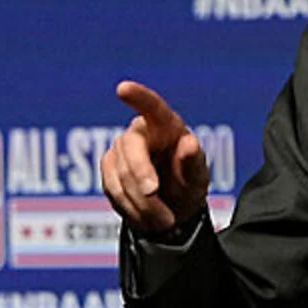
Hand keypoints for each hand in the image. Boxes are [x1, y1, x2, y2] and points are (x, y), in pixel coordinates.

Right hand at [101, 80, 208, 233]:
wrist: (173, 209)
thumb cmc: (189, 183)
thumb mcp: (199, 177)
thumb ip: (194, 162)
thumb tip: (189, 143)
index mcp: (166, 124)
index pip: (152, 106)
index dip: (138, 96)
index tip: (123, 88)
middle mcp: (140, 132)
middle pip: (130, 149)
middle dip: (142, 177)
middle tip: (158, 203)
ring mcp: (120, 150)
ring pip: (120, 175)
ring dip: (142, 203)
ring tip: (166, 220)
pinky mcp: (108, 169)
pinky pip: (112, 190)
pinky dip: (131, 208)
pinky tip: (148, 217)